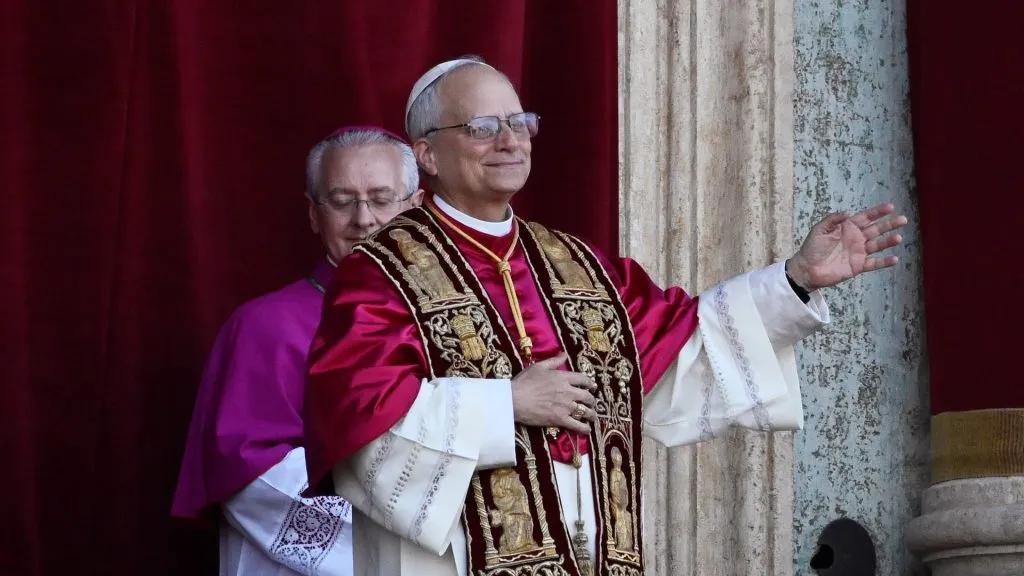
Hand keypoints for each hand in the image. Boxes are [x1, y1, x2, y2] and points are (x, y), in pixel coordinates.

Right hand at [511, 353, 596, 433]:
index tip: (592, 387)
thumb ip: (554, 361)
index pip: (583, 379)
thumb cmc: (524, 382)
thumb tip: (564, 355)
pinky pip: (577, 425)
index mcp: (563, 377)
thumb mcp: (539, 366)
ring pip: (585, 411)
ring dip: (591, 414)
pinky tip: (587, 429)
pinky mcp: (560, 419)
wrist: (514, 399)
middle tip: (592, 403)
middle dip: (592, 400)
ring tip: (592, 417)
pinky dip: (584, 428)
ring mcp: (565, 406)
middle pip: (587, 396)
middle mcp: (568, 391)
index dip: (590, 383)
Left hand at [787, 202, 907, 290]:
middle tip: (903, 220)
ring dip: (888, 241)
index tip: (891, 207)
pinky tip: (894, 259)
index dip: (878, 212)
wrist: (807, 269)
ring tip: (898, 238)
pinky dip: (884, 262)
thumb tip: (848, 211)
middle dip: (889, 224)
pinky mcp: (858, 266)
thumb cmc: (812, 248)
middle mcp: (856, 238)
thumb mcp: (820, 230)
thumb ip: (833, 219)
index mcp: (847, 227)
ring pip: (878, 245)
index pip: (866, 217)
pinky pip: (874, 263)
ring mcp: (859, 252)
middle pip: (876, 229)